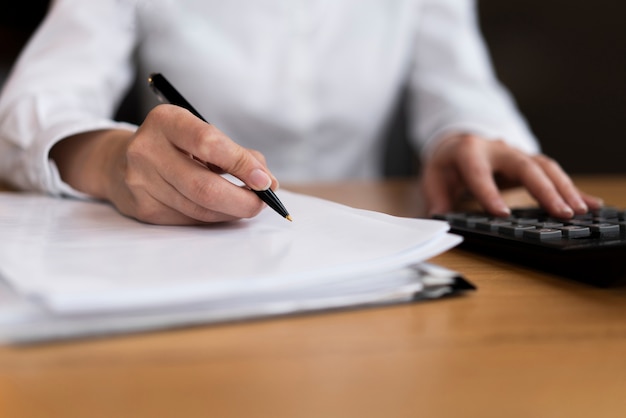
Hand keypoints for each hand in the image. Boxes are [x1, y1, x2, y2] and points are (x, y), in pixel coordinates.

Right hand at [50, 104, 276, 224]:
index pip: (210, 144)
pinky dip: (214, 217)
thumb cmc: (173, 145)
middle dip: (242, 200)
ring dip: (232, 211)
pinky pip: (190, 219)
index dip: (242, 164)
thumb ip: (234, 152)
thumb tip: (267, 181)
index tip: (265, 180)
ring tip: (247, 204)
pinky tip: (222, 209)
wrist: (118, 162)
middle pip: (204, 187)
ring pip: (200, 209)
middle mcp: (148, 150)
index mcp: (166, 121)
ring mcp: (142, 182)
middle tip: (263, 202)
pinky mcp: (144, 208)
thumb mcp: (198, 133)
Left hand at [421, 134, 602, 217]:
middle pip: (524, 166)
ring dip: (564, 189)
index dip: (489, 193)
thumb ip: (435, 197)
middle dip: (543, 190)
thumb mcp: (432, 176)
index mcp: (469, 151)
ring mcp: (517, 154)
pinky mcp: (529, 162)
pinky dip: (572, 189)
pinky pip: (553, 174)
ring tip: (579, 211)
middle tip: (560, 213)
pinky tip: (591, 204)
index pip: (479, 172)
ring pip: (545, 167)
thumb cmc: (447, 163)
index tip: (501, 214)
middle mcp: (498, 149)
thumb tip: (439, 216)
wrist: (460, 141)